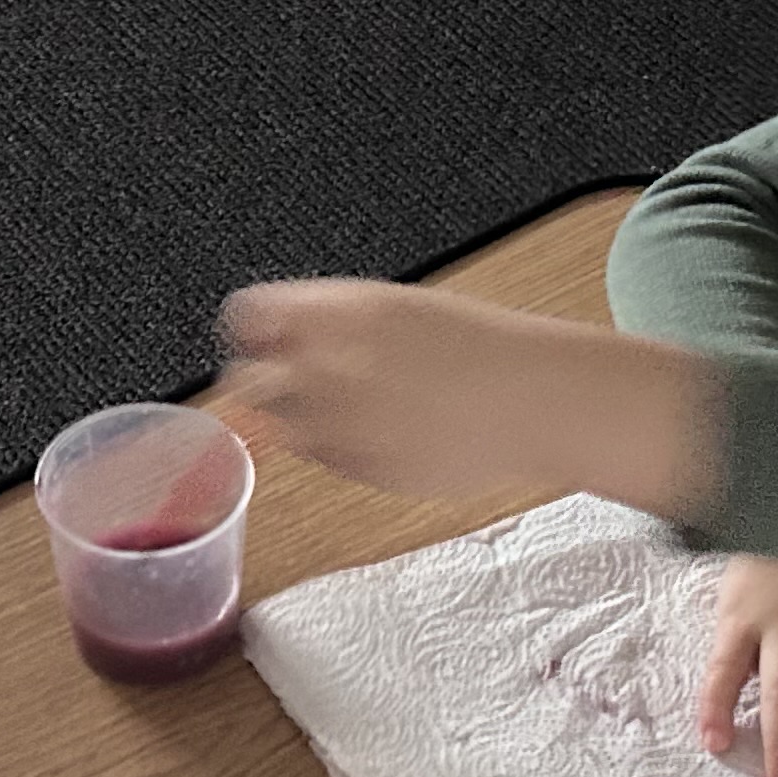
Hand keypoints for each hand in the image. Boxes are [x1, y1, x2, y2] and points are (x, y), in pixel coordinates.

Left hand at [220, 282, 716, 517]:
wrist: (531, 397)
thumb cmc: (470, 347)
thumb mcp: (390, 310)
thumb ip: (320, 323)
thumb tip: (260, 339)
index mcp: (342, 310)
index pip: (247, 317)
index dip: (250, 332)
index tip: (258, 341)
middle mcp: (333, 364)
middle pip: (246, 380)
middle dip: (259, 382)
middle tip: (291, 384)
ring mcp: (345, 420)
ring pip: (277, 428)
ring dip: (295, 420)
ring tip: (349, 408)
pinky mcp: (361, 466)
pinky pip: (320, 459)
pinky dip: (333, 448)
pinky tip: (379, 431)